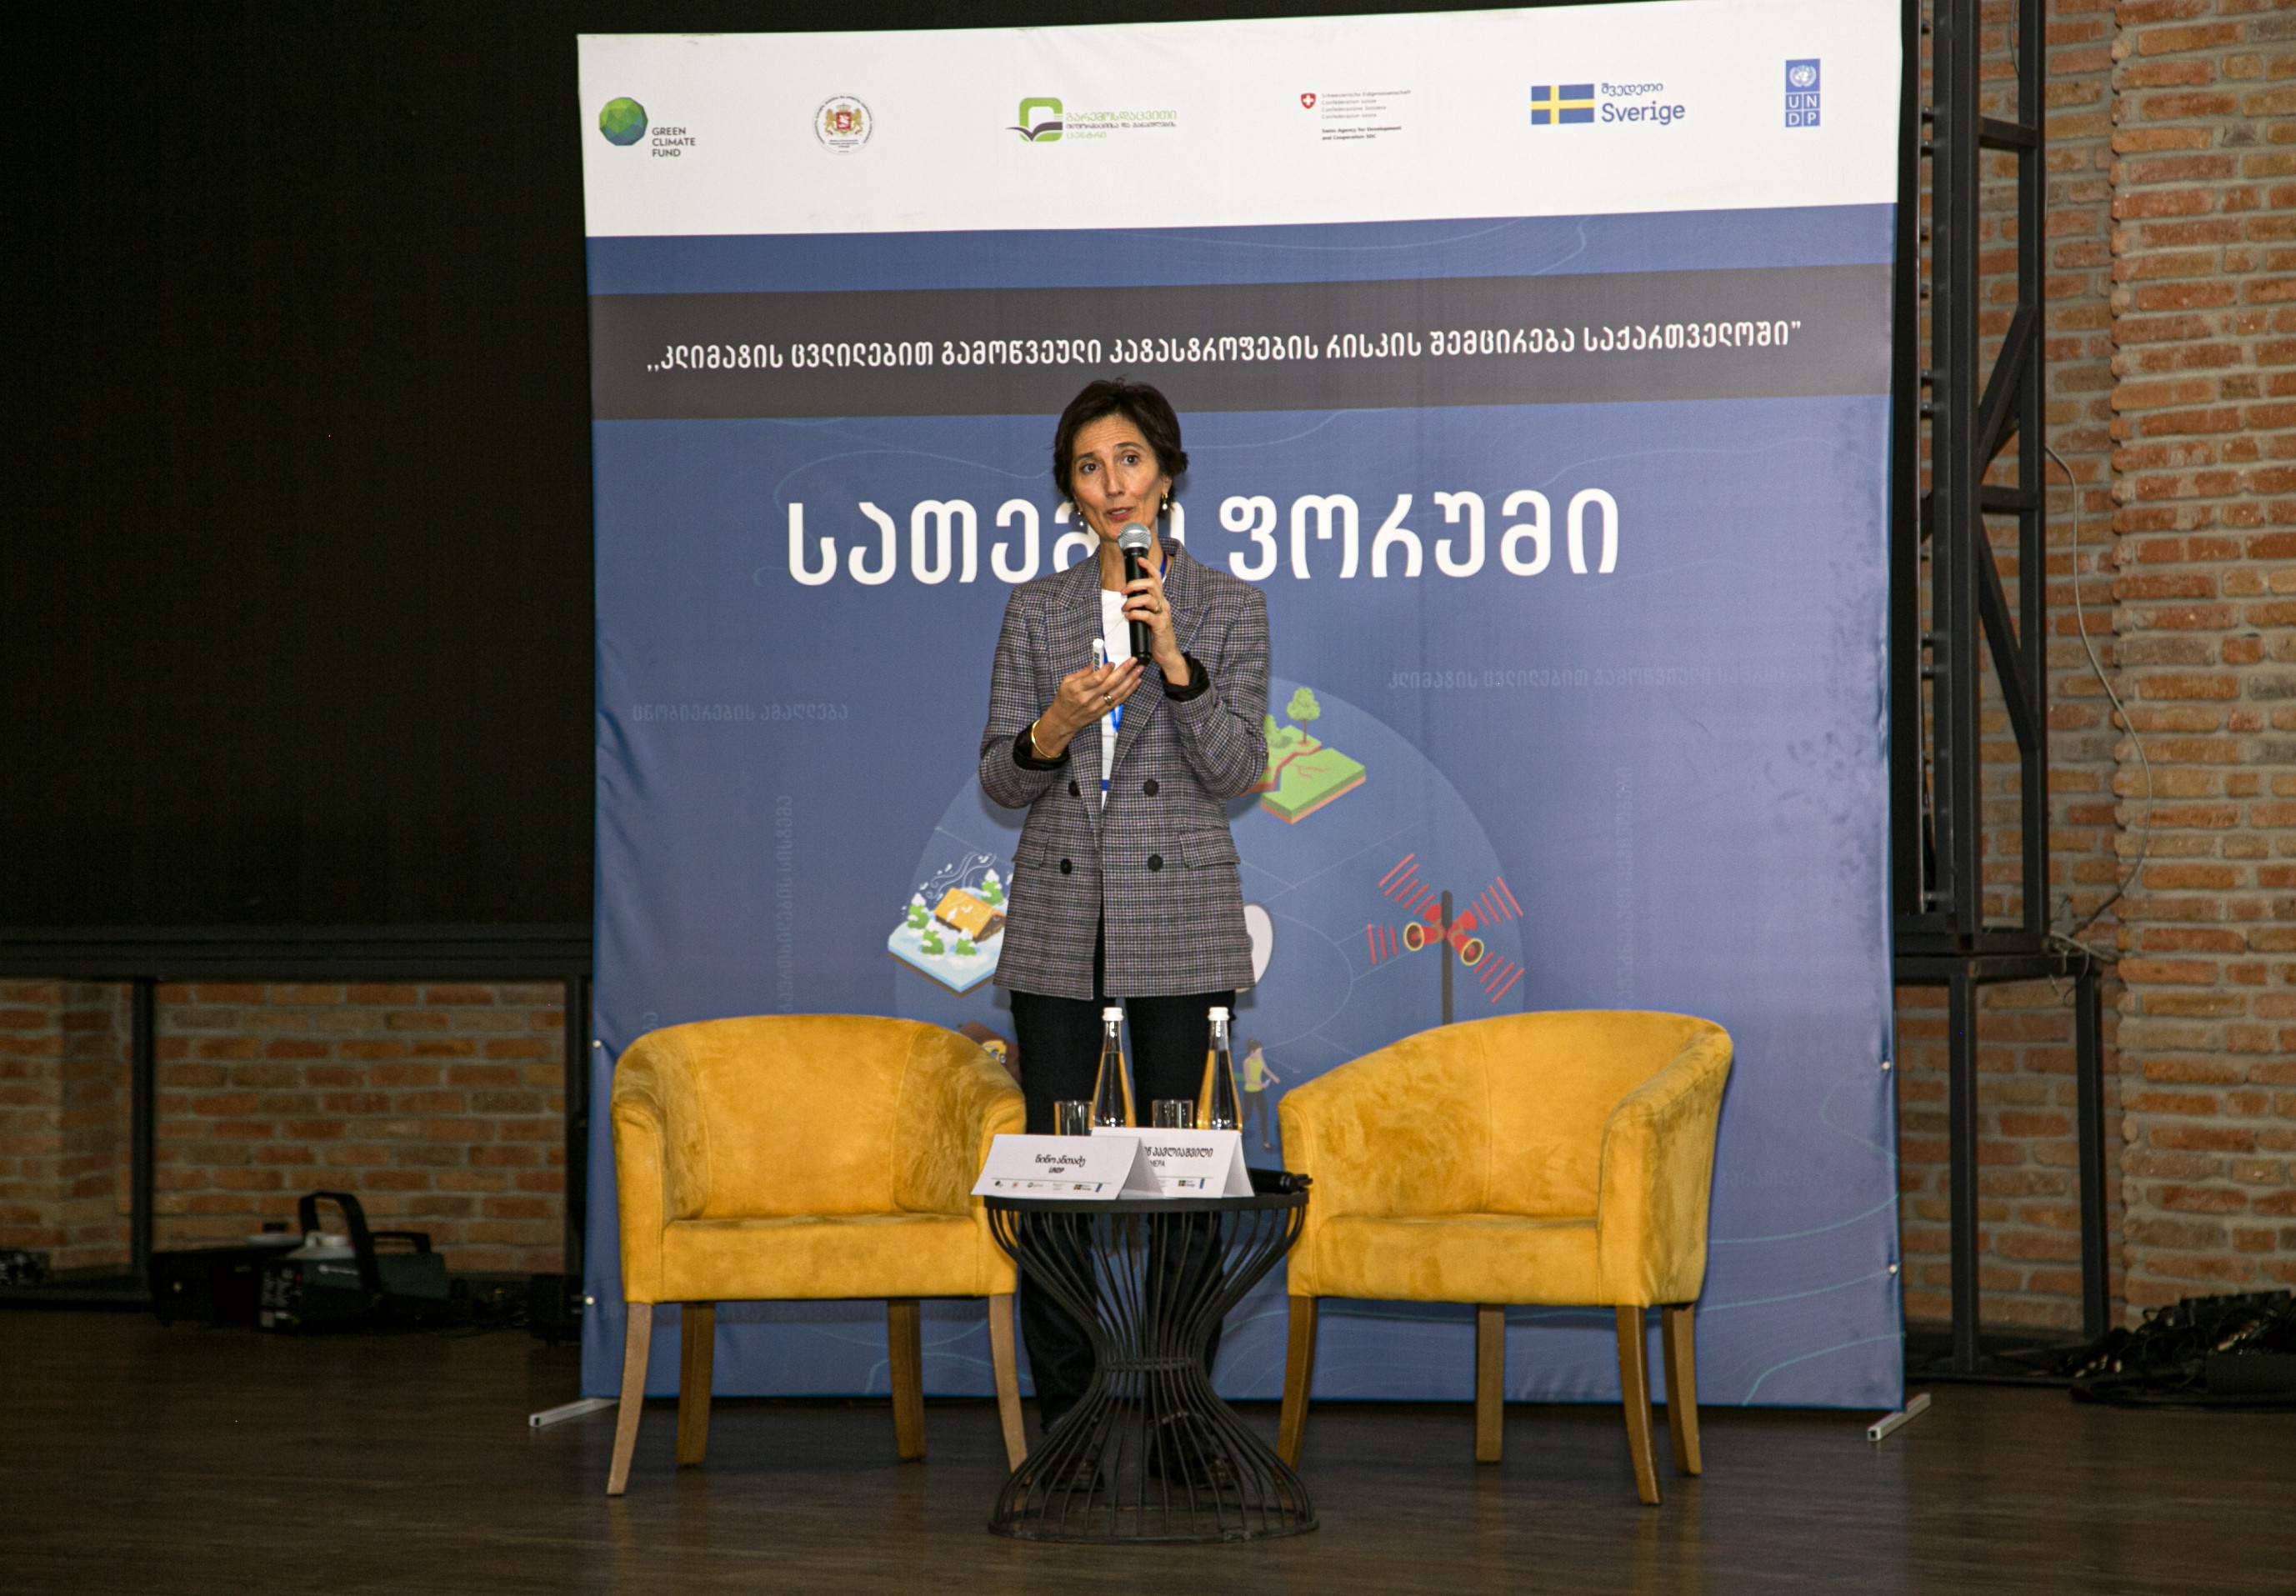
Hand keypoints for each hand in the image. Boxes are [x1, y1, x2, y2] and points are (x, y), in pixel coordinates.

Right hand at [1035, 656, 1143, 756]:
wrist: (1064, 720)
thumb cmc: (1064, 698)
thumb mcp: (1067, 681)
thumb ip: (1083, 672)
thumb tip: (1097, 661)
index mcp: (1078, 688)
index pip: (1096, 678)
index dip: (1107, 669)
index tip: (1112, 662)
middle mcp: (1088, 698)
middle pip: (1110, 684)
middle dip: (1123, 671)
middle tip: (1133, 661)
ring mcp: (1097, 706)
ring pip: (1118, 692)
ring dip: (1130, 680)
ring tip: (1139, 670)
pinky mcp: (1103, 711)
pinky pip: (1119, 700)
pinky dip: (1129, 691)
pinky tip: (1136, 682)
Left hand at [1123, 564, 1189, 686]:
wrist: (1167, 653)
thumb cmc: (1156, 634)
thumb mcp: (1149, 616)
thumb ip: (1142, 606)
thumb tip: (1128, 596)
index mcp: (1161, 600)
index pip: (1156, 579)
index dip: (1149, 567)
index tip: (1139, 560)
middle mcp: (1163, 604)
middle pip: (1151, 585)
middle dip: (1134, 584)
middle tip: (1123, 592)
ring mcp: (1163, 615)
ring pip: (1148, 599)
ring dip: (1132, 601)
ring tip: (1124, 609)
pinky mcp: (1160, 626)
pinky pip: (1147, 615)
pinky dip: (1135, 614)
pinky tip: (1129, 617)